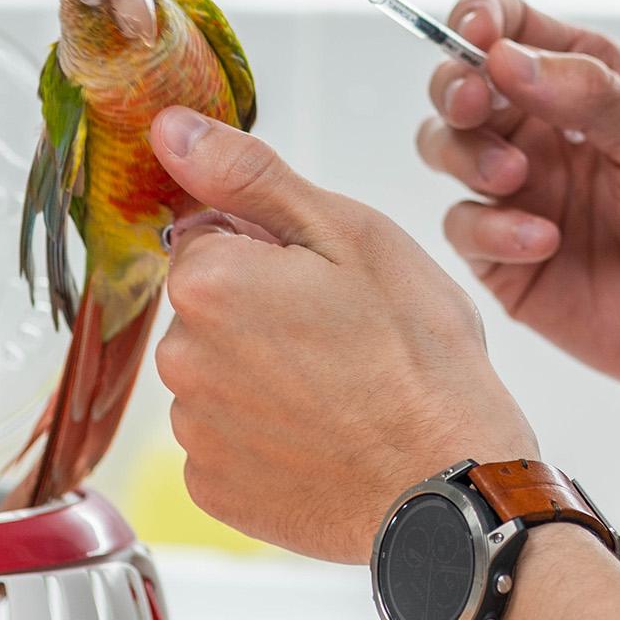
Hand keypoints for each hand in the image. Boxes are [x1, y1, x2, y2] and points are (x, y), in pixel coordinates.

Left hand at [150, 108, 536, 561]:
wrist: (450, 482)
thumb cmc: (417, 357)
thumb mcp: (351, 235)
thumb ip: (250, 176)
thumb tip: (169, 130)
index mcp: (210, 282)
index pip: (210, 233)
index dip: (273, 247)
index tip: (326, 278)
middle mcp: (181, 359)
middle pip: (209, 306)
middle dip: (262, 308)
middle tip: (344, 334)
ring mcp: (195, 432)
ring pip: (218, 373)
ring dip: (264, 373)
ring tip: (343, 389)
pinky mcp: (214, 489)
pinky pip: (227, 439)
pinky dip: (267, 434)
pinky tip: (325, 435)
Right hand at [415, 0, 619, 412]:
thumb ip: (589, 93)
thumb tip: (504, 57)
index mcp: (585, 83)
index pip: (512, 28)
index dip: (481, 18)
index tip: (476, 32)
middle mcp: (543, 130)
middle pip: (461, 86)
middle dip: (455, 88)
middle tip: (475, 104)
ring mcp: (521, 193)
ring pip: (446, 149)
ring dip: (465, 154)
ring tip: (513, 177)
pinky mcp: (505, 258)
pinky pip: (464, 227)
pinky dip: (491, 229)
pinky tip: (543, 242)